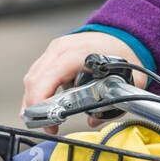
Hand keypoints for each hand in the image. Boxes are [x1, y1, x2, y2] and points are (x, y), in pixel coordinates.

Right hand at [22, 31, 148, 134]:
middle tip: (47, 125)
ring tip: (45, 118)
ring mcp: (56, 48)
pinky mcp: (53, 53)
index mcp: (80, 52)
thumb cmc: (124, 53)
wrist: (125, 35)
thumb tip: (94, 121)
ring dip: (34, 100)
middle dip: (34, 106)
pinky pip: (37, 73)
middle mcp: (63, 48)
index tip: (49, 121)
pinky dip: (38, 90)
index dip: (42, 101)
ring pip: (32, 77)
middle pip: (35, 79)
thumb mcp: (127, 80)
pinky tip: (45, 103)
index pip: (49, 76)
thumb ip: (114, 103)